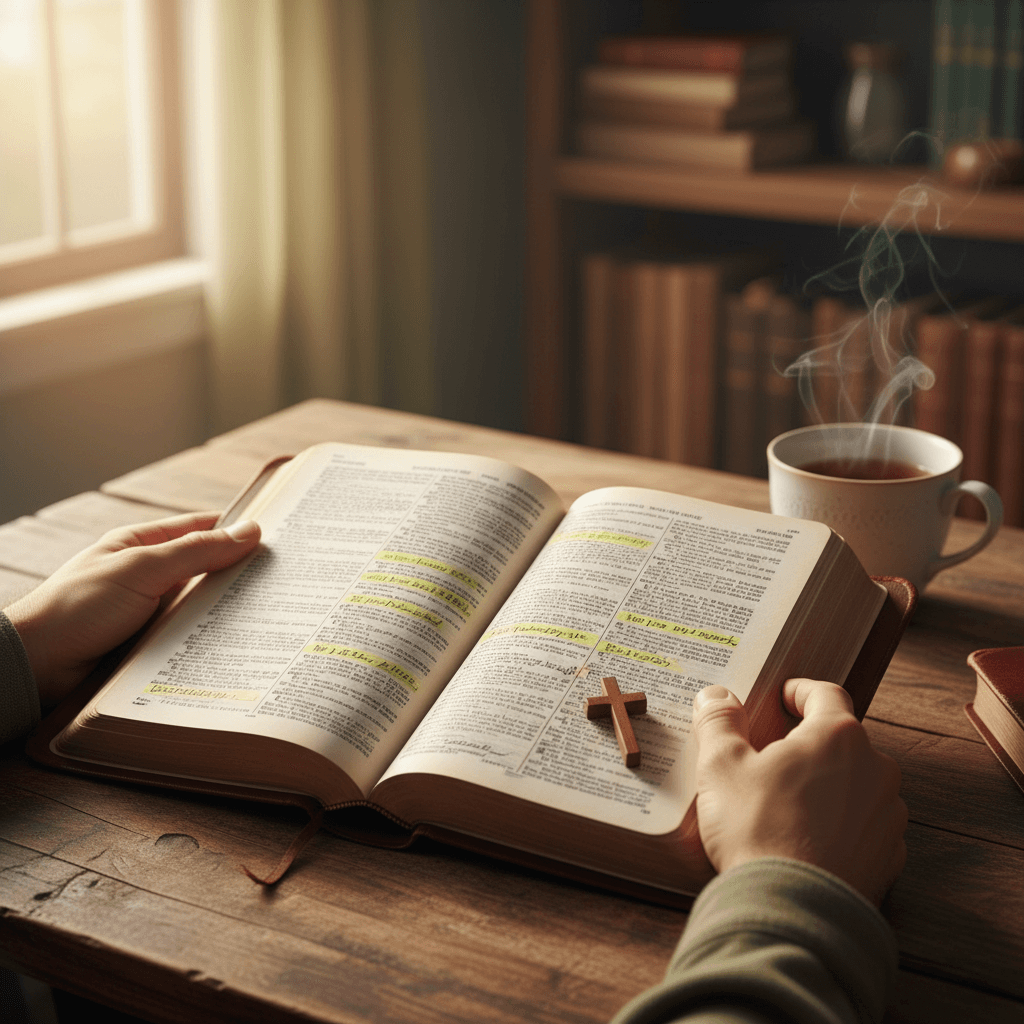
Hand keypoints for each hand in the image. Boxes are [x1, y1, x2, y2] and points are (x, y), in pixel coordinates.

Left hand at [4, 513, 260, 706]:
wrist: (34, 666)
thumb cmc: (76, 608)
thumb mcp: (142, 569)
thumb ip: (197, 551)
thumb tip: (251, 531)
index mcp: (142, 545)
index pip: (201, 529)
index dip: (238, 530)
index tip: (278, 538)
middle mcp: (148, 576)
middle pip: (206, 571)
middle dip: (240, 576)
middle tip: (284, 582)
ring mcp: (149, 613)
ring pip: (201, 608)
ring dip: (226, 614)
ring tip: (270, 617)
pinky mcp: (149, 647)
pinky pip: (189, 640)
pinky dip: (210, 642)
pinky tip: (237, 647)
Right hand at [692, 679, 906, 905]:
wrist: (792, 910)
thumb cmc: (758, 831)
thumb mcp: (721, 766)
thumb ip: (720, 722)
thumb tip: (716, 696)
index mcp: (837, 736)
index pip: (825, 694)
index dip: (801, 691)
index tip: (785, 696)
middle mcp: (875, 768)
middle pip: (842, 741)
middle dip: (810, 744)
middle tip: (774, 758)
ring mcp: (888, 814)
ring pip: (857, 784)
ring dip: (829, 785)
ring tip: (788, 804)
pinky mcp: (890, 855)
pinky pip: (864, 825)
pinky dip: (841, 824)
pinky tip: (808, 838)